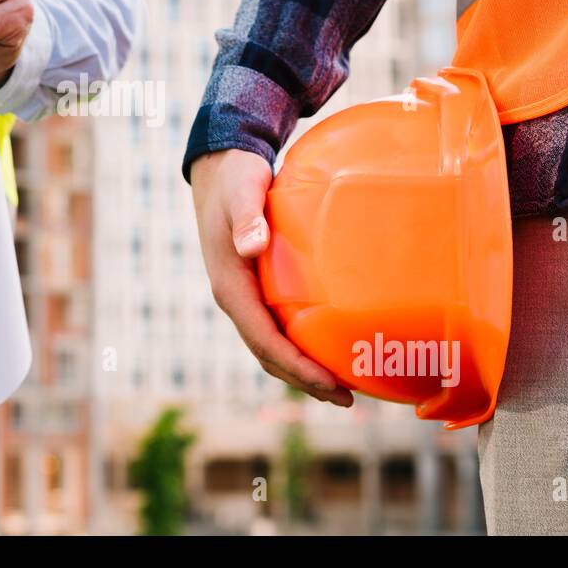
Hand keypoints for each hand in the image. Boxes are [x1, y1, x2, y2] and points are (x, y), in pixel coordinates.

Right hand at [190, 149, 352, 405]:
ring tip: (341, 388)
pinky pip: (276, 329)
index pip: (263, 339)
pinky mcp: (255, 290)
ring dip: (302, 371)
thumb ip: (247, 219)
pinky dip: (299, 349)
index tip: (328, 383)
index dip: (295, 366)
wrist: (220, 169)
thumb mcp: (241, 193)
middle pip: (268, 354)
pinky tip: (327, 349)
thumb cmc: (236, 180)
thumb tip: (251, 246)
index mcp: (230, 286)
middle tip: (346, 398)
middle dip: (304, 380)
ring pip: (271, 347)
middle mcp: (235, 299)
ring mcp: (244, 297)